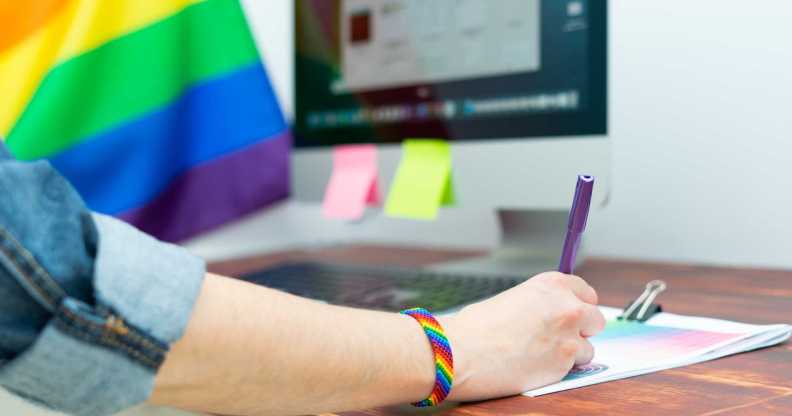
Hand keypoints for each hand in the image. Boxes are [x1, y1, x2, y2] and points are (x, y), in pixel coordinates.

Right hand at [440, 272, 605, 401]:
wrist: (462, 351)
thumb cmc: (476, 326)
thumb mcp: (513, 299)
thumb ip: (540, 304)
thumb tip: (550, 316)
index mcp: (551, 284)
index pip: (585, 292)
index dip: (578, 305)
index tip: (572, 314)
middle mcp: (567, 306)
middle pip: (596, 319)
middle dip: (581, 329)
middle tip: (559, 338)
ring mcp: (569, 336)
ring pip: (588, 347)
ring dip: (570, 353)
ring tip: (541, 354)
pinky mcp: (564, 364)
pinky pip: (575, 368)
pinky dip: (560, 369)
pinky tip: (536, 365)